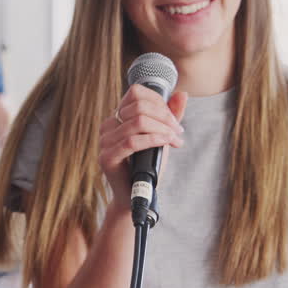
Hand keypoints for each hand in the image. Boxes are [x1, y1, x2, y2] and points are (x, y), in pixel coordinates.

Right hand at [98, 84, 187, 211]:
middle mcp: (108, 126)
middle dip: (165, 117)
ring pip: (137, 122)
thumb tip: (182, 94)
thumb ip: (170, 116)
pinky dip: (153, 139)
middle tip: (178, 132)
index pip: (136, 92)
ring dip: (163, 129)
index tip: (173, 118)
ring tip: (175, 140)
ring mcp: (105, 141)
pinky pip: (132, 141)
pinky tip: (166, 143)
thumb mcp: (162, 136)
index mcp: (118, 117)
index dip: (158, 101)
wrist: (137, 195)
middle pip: (139, 106)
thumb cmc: (148, 165)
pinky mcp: (107, 157)